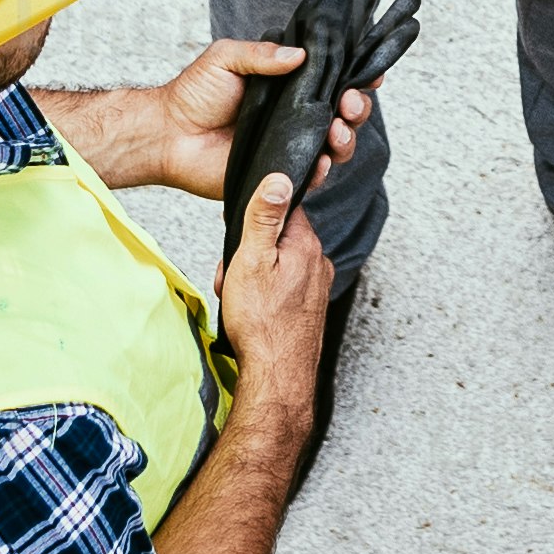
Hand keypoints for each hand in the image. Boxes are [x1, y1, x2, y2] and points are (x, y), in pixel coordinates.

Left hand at [66, 41, 371, 205]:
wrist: (168, 135)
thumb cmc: (193, 94)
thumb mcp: (226, 59)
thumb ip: (262, 54)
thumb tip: (302, 54)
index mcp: (288, 86)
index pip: (332, 80)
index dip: (356, 77)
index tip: (371, 72)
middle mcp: (295, 116)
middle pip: (343, 113)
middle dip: (357, 107)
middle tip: (351, 101)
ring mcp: (290, 146)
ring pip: (336, 145)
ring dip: (346, 136)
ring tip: (338, 128)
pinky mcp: (280, 174)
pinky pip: (312, 175)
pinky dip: (323, 168)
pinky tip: (322, 159)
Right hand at [217, 175, 340, 390]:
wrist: (277, 375)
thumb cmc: (261, 322)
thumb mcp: (252, 258)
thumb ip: (265, 215)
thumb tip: (279, 177)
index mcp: (307, 244)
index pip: (282, 210)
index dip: (255, 224)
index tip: (241, 242)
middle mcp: (319, 263)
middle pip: (278, 240)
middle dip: (251, 255)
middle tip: (235, 279)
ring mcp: (317, 288)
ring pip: (279, 267)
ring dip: (255, 278)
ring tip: (240, 301)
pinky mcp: (310, 310)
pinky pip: (284, 290)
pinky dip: (265, 297)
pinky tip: (252, 314)